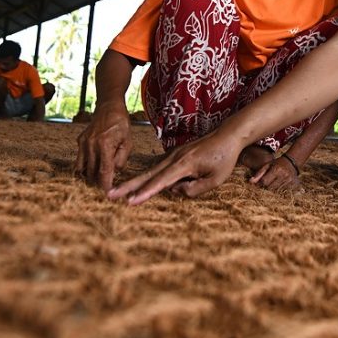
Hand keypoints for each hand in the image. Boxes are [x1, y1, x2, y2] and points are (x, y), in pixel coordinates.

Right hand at [75, 105, 131, 190]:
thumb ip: (121, 159)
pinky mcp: (79, 141)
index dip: (105, 185)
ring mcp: (83, 142)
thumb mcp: (128, 141)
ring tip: (96, 181)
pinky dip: (85, 166)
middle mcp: (91, 144)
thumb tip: (114, 173)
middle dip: (97, 183)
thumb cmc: (121, 124)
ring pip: (82, 168)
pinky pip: (80, 159)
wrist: (109, 107)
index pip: (104, 171)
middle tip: (103, 189)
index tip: (107, 195)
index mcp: (105, 145)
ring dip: (89, 176)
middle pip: (91, 173)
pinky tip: (92, 168)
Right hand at [108, 130, 243, 204]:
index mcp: (184, 164)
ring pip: (150, 171)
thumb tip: (175, 191)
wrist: (227, 136)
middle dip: (128, 186)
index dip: (145, 193)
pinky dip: (146, 177)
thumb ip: (195, 190)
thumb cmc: (224, 159)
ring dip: (134, 182)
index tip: (130, 202)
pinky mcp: (175, 156)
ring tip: (118, 192)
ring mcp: (173, 155)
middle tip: (110, 195)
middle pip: (148, 175)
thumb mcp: (215, 179)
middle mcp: (174, 158)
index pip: (161, 182)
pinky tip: (136, 185)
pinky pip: (158, 169)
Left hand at [249, 156, 300, 190]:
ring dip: (274, 189)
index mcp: (276, 170)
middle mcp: (283, 176)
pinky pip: (284, 192)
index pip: (264, 182)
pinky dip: (280, 190)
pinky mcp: (294, 185)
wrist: (292, 162)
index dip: (261, 183)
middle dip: (267, 187)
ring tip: (274, 183)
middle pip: (270, 188)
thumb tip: (250, 182)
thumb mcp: (267, 165)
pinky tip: (280, 185)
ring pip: (277, 191)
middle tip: (268, 183)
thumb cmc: (277, 164)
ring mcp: (289, 181)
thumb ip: (259, 173)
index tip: (261, 182)